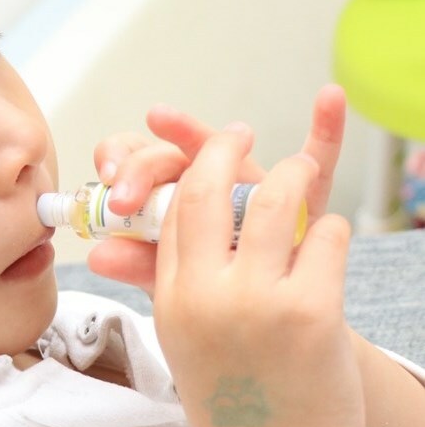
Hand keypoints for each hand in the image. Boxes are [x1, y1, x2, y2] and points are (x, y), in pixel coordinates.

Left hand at [87, 84, 345, 295]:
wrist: (266, 328)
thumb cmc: (213, 301)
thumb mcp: (172, 286)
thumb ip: (140, 265)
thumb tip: (97, 254)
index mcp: (162, 205)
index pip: (127, 172)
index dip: (115, 171)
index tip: (106, 197)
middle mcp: (200, 184)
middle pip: (163, 158)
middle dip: (139, 166)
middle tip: (123, 194)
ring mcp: (246, 183)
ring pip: (217, 146)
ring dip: (190, 131)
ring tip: (163, 120)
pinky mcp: (294, 191)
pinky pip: (316, 156)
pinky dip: (326, 128)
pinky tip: (328, 98)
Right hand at [152, 126, 363, 426]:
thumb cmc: (231, 405)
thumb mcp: (183, 340)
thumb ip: (167, 281)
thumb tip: (136, 236)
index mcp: (172, 299)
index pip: (172, 211)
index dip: (190, 167)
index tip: (211, 147)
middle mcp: (205, 295)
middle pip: (206, 189)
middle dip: (225, 147)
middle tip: (244, 131)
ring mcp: (257, 301)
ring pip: (275, 199)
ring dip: (294, 173)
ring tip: (303, 170)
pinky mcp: (311, 312)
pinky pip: (328, 236)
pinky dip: (332, 231)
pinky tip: (328, 244)